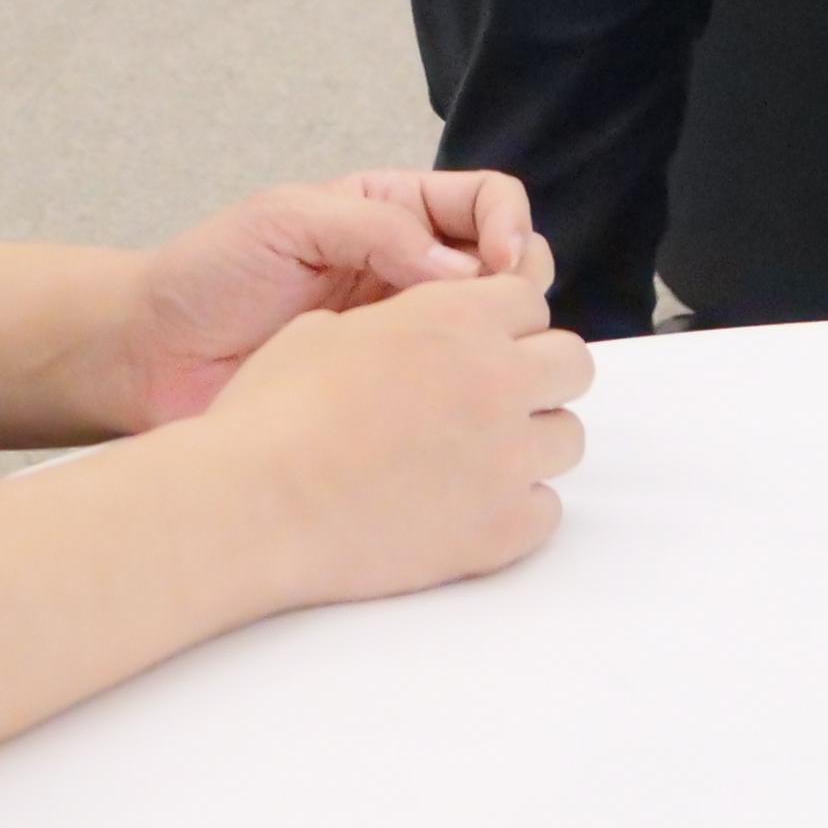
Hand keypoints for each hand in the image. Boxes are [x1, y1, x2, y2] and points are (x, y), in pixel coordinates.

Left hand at [101, 170, 551, 429]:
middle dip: (518, 284)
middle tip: (496, 317)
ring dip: (499, 342)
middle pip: (506, 266)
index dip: (507, 227)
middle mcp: (408, 270)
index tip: (498, 265)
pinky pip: (447, 391)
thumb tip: (461, 271)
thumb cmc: (207, 275)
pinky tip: (449, 407)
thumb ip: (372, 229)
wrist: (149, 356)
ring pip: (487, 333)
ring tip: (472, 363)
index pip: (486, 203)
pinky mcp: (386, 395)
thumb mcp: (286, 222)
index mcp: (391, 212)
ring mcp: (401, 336)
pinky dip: (465, 395)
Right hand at [191, 270, 589, 608]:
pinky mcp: (502, 529)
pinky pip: (548, 511)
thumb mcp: (324, 331)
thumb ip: (391, 323)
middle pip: (571, 363)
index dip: (502, 322)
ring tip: (475, 461)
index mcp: (456, 318)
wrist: (256, 505)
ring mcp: (507, 457)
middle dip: (537, 376)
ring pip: (569, 438)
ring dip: (530, 443)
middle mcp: (496, 379)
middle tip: (489, 401)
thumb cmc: (273, 415)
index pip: (528, 298)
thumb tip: (403, 333)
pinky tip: (467, 510)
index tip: (477, 346)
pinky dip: (516, 510)